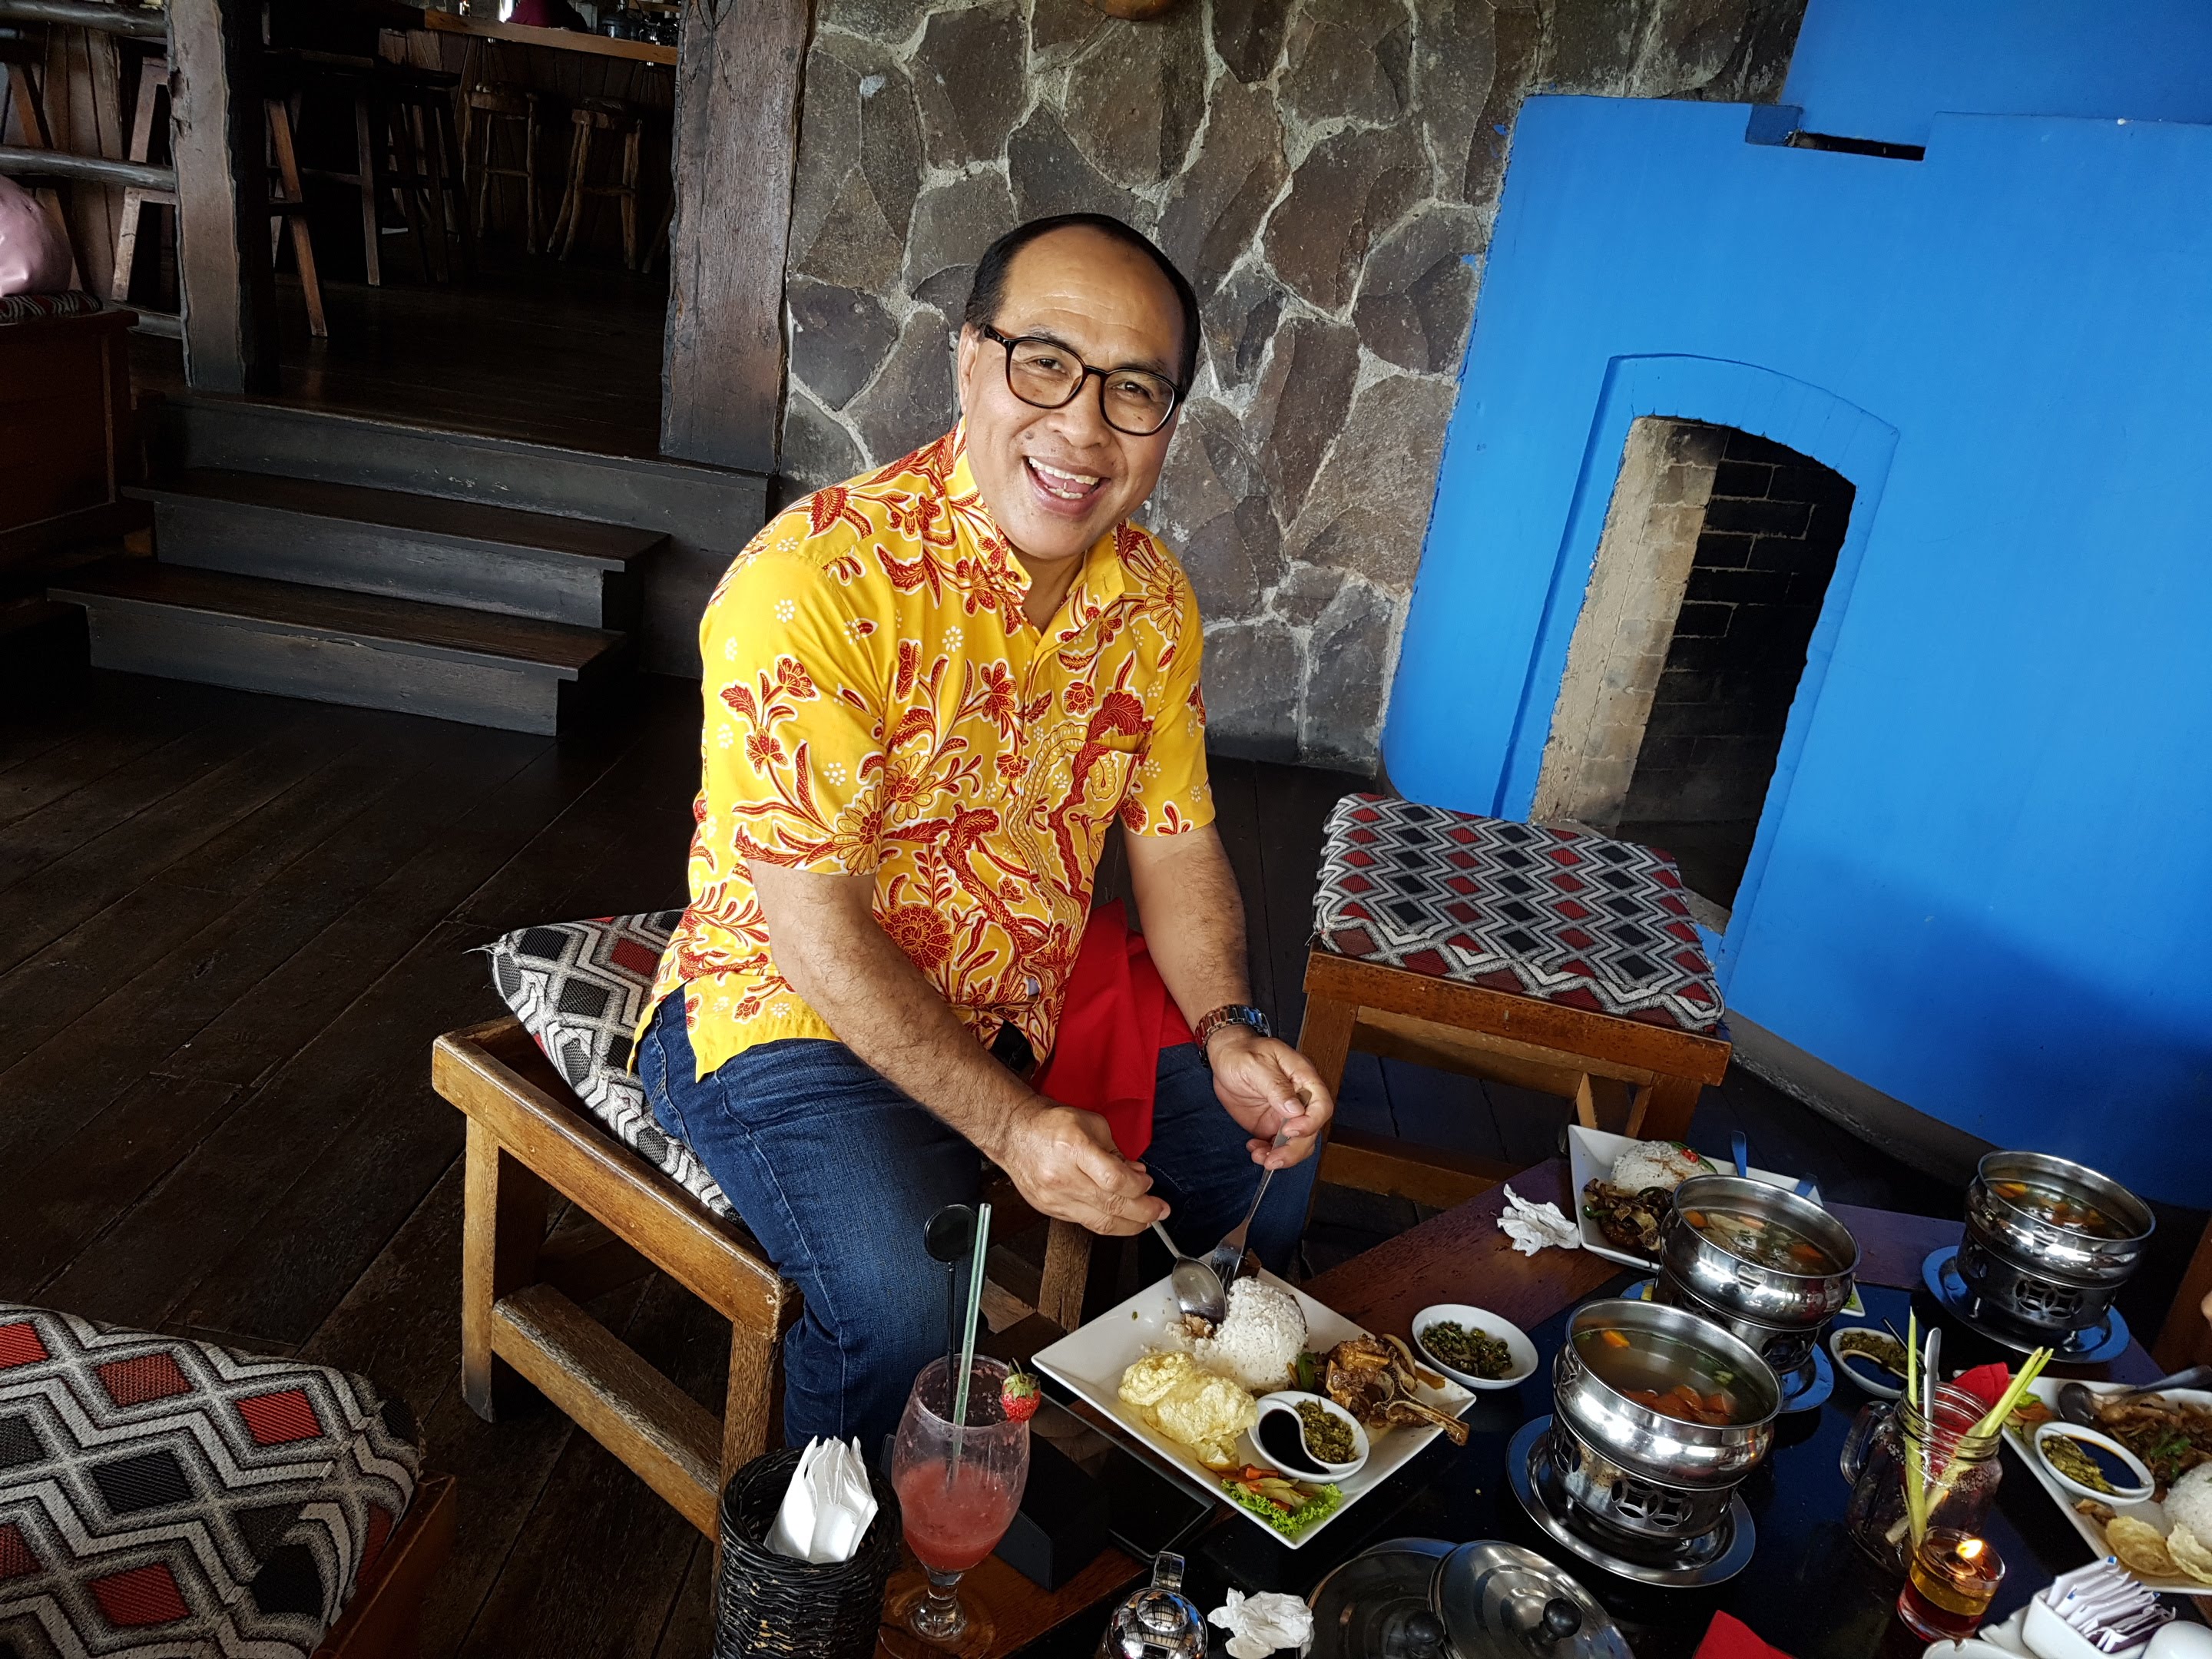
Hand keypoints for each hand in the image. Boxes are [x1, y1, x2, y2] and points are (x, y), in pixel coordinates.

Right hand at [999, 1103, 1167, 1235]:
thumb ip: (1116, 1150)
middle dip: (1144, 1212)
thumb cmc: (1049, 1124)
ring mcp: (1055, 1197)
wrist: (1013, 1133)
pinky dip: (1108, 1224)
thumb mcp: (1091, 1123)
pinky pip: (1086, 1223)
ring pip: (1100, 1223)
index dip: (1139, 1186)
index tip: (1148, 1184)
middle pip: (1111, 1205)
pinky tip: (1120, 1219)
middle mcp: (1063, 1177)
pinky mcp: (1051, 1209)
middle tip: (1160, 1210)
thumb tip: (1136, 1173)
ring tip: (1147, 1221)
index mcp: (1074, 1148)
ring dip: (1130, 1225)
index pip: (1115, 1179)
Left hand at [1203, 1028, 1333, 1169]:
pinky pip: (1278, 1146)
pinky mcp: (1272, 1125)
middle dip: (1294, 1149)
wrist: (1224, 1058)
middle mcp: (1299, 1099)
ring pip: (1297, 1143)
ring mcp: (1286, 1114)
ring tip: (1261, 1158)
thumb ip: (1276, 1086)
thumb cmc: (1242, 1052)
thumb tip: (1295, 1109)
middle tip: (1274, 1158)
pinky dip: (1268, 1153)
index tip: (1289, 1130)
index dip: (1310, 1122)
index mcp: (1303, 1078)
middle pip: (1311, 1131)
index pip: (1321, 1105)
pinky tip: (1254, 1150)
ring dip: (1282, 1156)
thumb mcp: (1256, 1064)